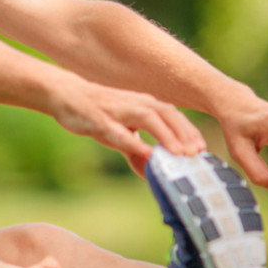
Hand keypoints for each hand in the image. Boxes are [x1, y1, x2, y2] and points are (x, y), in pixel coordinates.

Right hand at [49, 77, 206, 173]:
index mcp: (143, 104)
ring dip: (166, 135)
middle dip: (184, 133)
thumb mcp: (119, 132)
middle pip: (167, 114)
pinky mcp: (100, 119)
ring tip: (179, 154)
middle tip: (197, 154)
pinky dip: (134, 142)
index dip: (190, 131)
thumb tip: (151, 173)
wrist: (65, 94)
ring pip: (149, 119)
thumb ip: (136, 150)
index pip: (174, 115)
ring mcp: (118, 110)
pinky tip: (145, 154)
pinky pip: (119, 131)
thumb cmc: (96, 113)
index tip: (202, 150)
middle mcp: (135, 103)